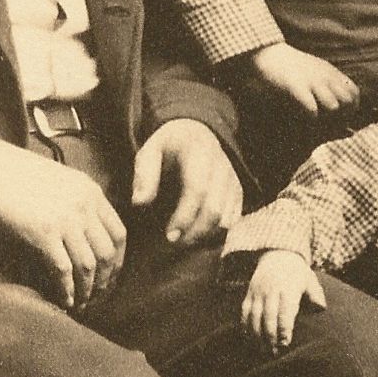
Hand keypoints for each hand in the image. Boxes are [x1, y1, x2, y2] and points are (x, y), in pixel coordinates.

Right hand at [0, 131, 126, 310]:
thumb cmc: (21, 176)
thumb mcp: (63, 182)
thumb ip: (80, 203)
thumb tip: (86, 236)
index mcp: (92, 193)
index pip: (119, 234)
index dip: (118, 260)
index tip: (110, 276)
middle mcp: (84, 207)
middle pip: (107, 253)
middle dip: (105, 281)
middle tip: (97, 296)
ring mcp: (65, 220)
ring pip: (88, 265)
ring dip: (86, 290)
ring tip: (81, 303)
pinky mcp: (43, 233)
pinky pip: (63, 269)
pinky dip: (66, 289)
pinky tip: (65, 300)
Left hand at [132, 119, 242, 245]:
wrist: (197, 132)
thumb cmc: (169, 146)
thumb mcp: (150, 151)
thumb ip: (144, 175)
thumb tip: (139, 202)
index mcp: (198, 153)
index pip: (197, 190)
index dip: (184, 217)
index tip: (169, 236)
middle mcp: (221, 167)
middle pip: (215, 209)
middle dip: (194, 233)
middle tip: (174, 243)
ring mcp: (233, 180)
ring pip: (226, 219)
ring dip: (205, 236)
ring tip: (184, 241)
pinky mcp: (238, 191)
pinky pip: (233, 219)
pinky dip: (217, 233)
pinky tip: (198, 235)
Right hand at [240, 249, 325, 352]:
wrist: (277, 255)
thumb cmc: (297, 274)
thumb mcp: (310, 280)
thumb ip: (315, 294)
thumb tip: (321, 308)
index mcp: (288, 289)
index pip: (285, 311)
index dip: (284, 328)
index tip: (286, 343)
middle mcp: (271, 290)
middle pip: (268, 316)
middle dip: (270, 336)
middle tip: (274, 353)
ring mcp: (258, 292)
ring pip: (254, 316)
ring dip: (257, 335)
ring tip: (262, 351)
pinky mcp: (249, 294)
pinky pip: (244, 312)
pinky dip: (245, 327)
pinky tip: (250, 340)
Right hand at [250, 43, 359, 113]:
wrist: (268, 53)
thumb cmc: (292, 66)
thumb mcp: (317, 69)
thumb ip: (330, 82)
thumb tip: (342, 101)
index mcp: (331, 72)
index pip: (354, 94)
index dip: (350, 108)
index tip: (339, 115)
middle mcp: (325, 76)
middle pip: (348, 102)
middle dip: (341, 115)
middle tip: (327, 119)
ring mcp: (312, 82)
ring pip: (333, 106)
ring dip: (325, 117)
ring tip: (314, 118)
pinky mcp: (296, 88)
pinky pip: (312, 109)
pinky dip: (310, 117)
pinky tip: (303, 115)